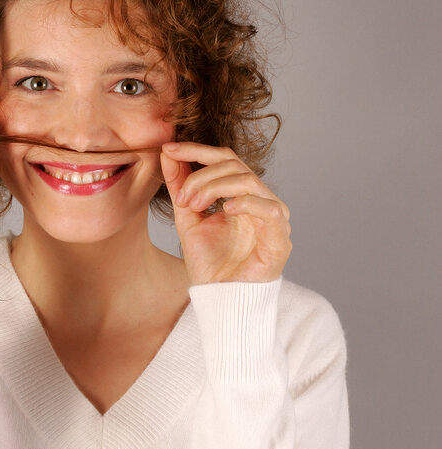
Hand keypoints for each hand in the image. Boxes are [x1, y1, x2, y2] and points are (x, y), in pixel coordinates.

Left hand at [159, 142, 291, 284]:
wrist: (220, 299)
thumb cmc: (210, 263)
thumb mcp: (187, 218)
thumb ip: (181, 187)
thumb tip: (168, 153)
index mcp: (241, 194)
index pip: (224, 159)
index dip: (197, 150)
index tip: (168, 149)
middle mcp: (260, 200)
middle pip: (235, 164)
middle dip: (201, 174)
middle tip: (182, 196)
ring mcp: (273, 217)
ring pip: (248, 180)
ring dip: (214, 188)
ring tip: (194, 206)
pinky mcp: (280, 238)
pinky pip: (269, 209)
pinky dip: (245, 203)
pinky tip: (224, 210)